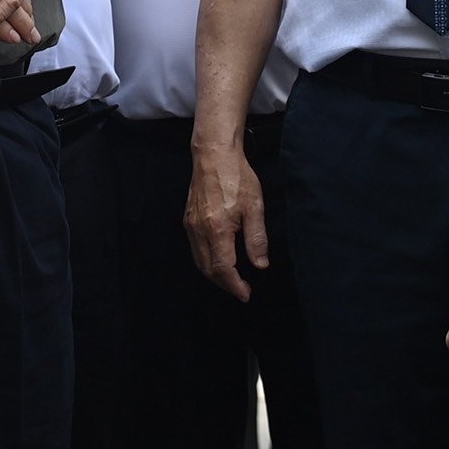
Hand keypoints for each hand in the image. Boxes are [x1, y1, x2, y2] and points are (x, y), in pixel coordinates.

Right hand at [184, 139, 267, 302]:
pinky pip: (195, 249)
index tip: (246, 294)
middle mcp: (199, 230)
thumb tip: (260, 265)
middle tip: (241, 290)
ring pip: (199, 261)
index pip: (223, 269)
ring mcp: (191, 225)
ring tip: (232, 279)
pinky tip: (219, 259)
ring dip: (214, 275)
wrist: (214, 155)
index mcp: (217, 229)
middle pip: (208, 270)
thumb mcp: (255, 207)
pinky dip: (206, 261)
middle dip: (224, 284)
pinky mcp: (188, 219)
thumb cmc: (237, 177)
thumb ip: (257, 239)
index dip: (234, 286)